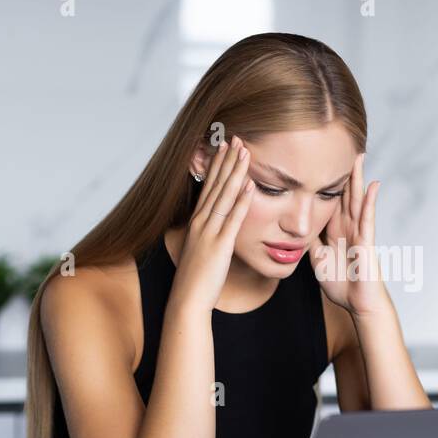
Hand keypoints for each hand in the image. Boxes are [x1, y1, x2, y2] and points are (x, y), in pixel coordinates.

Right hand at [168, 136, 254, 316]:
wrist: (187, 299)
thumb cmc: (196, 278)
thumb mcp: (202, 249)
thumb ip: (209, 234)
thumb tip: (216, 226)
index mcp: (198, 222)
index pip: (208, 187)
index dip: (217, 165)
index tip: (224, 147)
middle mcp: (201, 222)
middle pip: (215, 184)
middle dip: (226, 160)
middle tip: (236, 137)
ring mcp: (209, 232)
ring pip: (224, 196)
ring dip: (235, 172)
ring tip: (245, 151)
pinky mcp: (219, 245)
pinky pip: (232, 219)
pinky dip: (241, 201)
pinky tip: (250, 185)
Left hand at [309, 150, 388, 316]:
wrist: (357, 304)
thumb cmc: (341, 284)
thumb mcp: (316, 259)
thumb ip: (309, 242)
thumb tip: (295, 229)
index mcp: (334, 230)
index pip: (327, 200)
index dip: (322, 182)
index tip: (315, 162)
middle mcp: (347, 227)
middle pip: (343, 193)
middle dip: (341, 172)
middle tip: (340, 148)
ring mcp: (358, 231)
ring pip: (356, 199)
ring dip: (357, 178)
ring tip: (358, 156)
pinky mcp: (367, 240)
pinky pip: (368, 217)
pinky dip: (371, 201)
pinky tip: (373, 185)